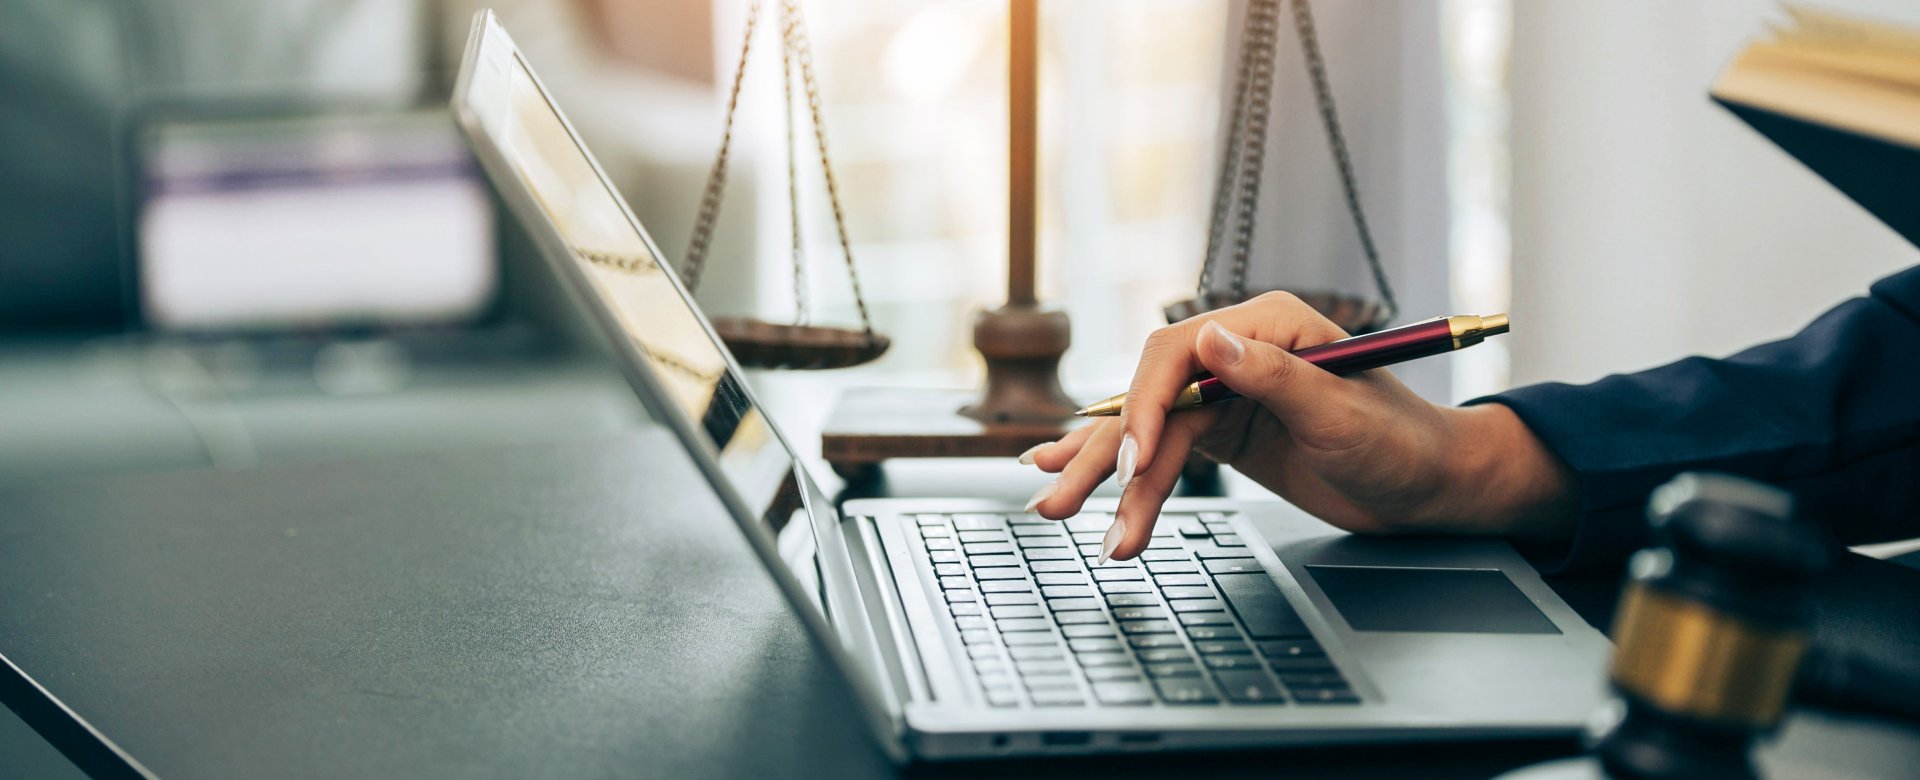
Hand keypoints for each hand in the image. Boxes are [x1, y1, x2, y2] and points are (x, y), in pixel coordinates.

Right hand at [1019, 292, 1576, 561]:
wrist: (1428, 489)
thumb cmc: (1403, 443)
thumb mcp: (1343, 413)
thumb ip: (1276, 377)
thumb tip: (1214, 340)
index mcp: (1271, 326)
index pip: (1180, 351)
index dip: (1146, 404)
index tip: (1135, 458)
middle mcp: (1240, 352)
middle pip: (1150, 395)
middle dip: (1103, 449)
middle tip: (1067, 496)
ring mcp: (1227, 393)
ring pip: (1148, 433)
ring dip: (1106, 477)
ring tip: (1058, 512)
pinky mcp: (1223, 431)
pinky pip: (1163, 454)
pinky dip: (1126, 479)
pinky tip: (1078, 484)